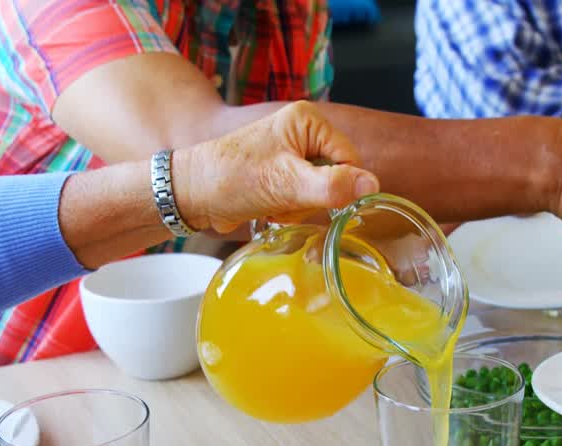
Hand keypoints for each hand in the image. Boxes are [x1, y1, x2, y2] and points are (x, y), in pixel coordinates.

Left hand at [175, 101, 379, 232]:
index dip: (335, 186)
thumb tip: (371, 185)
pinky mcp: (281, 173)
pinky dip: (287, 209)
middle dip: (311, 199)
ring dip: (297, 207)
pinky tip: (267, 207)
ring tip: (270, 203)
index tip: (308, 197)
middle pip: (335, 177)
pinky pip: (302, 198)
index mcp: (308, 120)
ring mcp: (291, 153)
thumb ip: (331, 186)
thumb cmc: (230, 179)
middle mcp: (302, 132)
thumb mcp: (285, 184)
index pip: (350, 159)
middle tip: (282, 200)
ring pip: (319, 192)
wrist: (190, 193)